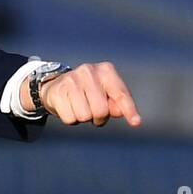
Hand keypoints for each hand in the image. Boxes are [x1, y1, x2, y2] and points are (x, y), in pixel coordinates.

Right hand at [24, 61, 140, 127]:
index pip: (121, 94)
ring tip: (80, 107)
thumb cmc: (88, 93)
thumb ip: (116, 104)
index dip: (129, 110)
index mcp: (105, 71)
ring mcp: (71, 80)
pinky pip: (70, 119)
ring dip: (83, 118)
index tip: (136, 123)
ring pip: (85, 116)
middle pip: (101, 110)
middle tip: (93, 111)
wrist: (56, 86)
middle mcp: (88, 71)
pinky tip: (69, 107)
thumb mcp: (105, 94)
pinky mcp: (58, 91)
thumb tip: (120, 112)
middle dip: (98, 117)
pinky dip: (71, 119)